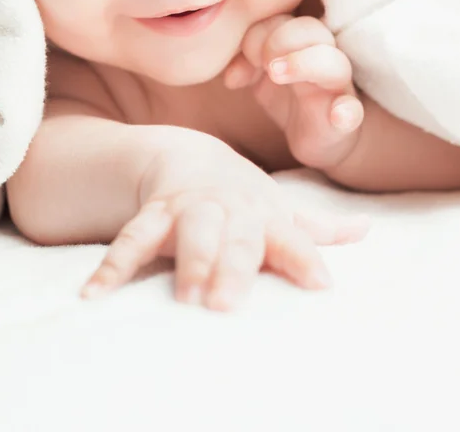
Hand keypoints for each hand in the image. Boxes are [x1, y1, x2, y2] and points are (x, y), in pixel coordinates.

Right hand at [81, 134, 367, 310]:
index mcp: (262, 212)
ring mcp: (189, 207)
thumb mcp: (276, 206)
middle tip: (229, 303)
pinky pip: (132, 237)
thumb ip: (315, 226)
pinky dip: (113, 265)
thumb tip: (365, 230)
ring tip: (186, 298)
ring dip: (187, 261)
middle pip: (235, 236)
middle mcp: (228, 208)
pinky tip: (94, 295)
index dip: (304, 258)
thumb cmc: (240, 194)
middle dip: (234, 265)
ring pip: (189, 231)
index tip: (320, 286)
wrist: (188, 155)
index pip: (288, 236)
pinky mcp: (154, 212)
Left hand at [224, 15, 363, 170]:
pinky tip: (338, 116)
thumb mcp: (260, 78)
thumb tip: (231, 76)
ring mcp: (337, 88)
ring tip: (276, 74)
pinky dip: (347, 112)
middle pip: (311, 29)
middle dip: (280, 39)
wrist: (319, 136)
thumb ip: (245, 65)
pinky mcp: (344, 121)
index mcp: (300, 43)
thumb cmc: (289, 97)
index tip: (246, 60)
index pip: (282, 19)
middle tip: (263, 63)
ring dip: (304, 63)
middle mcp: (323, 58)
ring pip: (335, 64)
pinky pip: (354, 112)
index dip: (258, 34)